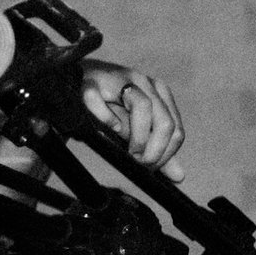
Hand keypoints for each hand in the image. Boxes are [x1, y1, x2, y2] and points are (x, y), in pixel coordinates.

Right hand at [80, 60, 186, 181]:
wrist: (76, 84)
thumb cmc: (110, 107)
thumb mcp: (136, 129)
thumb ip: (157, 150)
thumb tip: (179, 176)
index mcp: (159, 92)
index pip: (176, 128)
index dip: (166, 154)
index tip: (151, 168)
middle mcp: (143, 82)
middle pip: (164, 120)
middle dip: (154, 149)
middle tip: (140, 163)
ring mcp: (119, 78)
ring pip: (143, 105)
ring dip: (139, 137)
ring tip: (129, 153)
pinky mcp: (92, 81)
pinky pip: (102, 99)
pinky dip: (106, 117)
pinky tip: (108, 128)